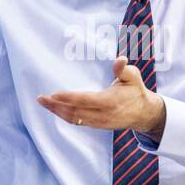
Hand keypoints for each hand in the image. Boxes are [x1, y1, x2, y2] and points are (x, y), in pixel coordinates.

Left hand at [37, 56, 166, 136]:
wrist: (144, 114)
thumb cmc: (136, 91)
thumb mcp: (133, 77)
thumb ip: (123, 69)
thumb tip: (120, 59)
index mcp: (110, 101)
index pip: (85, 100)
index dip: (68, 98)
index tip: (54, 94)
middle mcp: (103, 114)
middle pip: (74, 112)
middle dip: (56, 106)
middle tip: (41, 99)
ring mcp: (99, 122)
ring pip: (74, 119)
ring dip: (57, 112)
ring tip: (44, 103)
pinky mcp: (97, 125)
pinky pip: (77, 122)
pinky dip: (65, 116)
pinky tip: (56, 109)